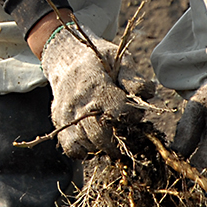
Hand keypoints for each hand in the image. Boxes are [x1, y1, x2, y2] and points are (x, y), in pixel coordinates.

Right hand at [39, 26, 156, 158]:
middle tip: (126, 133)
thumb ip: (133, 78)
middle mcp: (77, 102)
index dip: (130, 117)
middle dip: (119, 139)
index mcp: (95, 84)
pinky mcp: (59, 123)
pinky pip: (73, 149)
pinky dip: (86, 150)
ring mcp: (66, 114)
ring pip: (88, 144)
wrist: (64, 56)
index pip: (116, 112)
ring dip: (104, 145)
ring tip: (110, 133)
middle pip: (100, 135)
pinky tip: (94, 139)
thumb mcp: (118, 58)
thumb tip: (147, 93)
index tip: (134, 114)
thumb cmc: (97, 59)